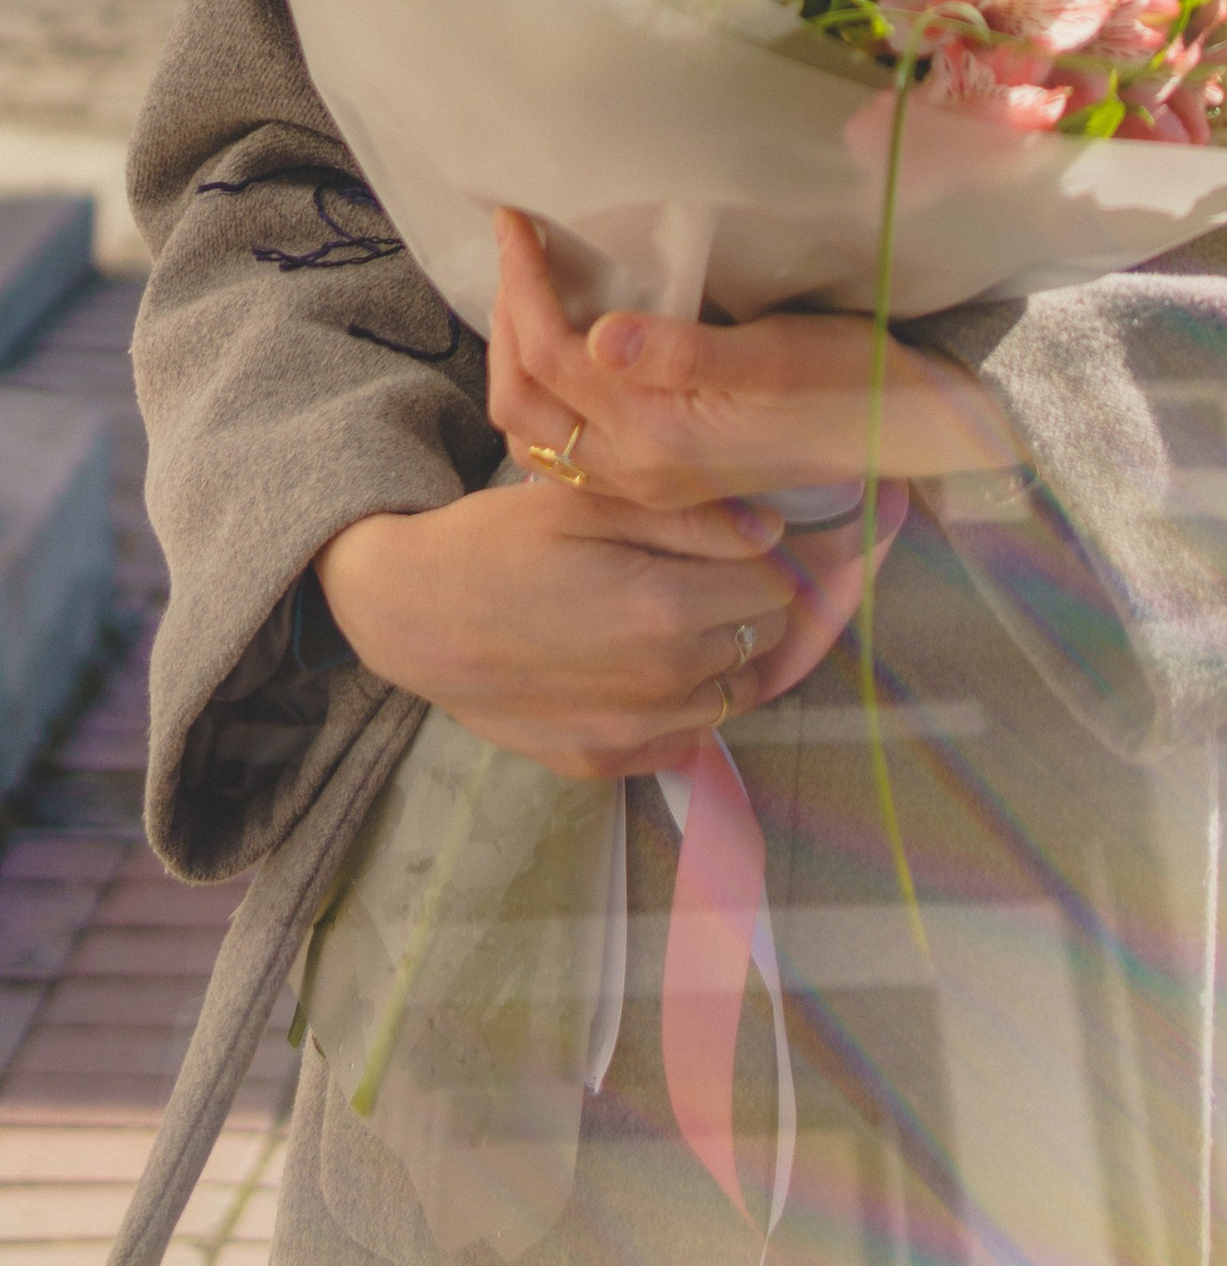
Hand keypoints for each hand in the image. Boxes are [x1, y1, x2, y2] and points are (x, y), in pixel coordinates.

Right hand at [312, 475, 879, 779]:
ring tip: (678, 612)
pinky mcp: (598, 764)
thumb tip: (774, 533)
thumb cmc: (497, 540)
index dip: (772, 557)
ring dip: (723, 655)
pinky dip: (683, 704)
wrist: (408, 614)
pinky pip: (682, 740)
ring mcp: (629, 736)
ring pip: (732, 695)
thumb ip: (689, 518)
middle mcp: (659, 686)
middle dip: (752, 604)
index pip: (777, 589)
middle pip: (763, 643)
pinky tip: (646, 662)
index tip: (753, 537)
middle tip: (713, 570)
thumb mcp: (587, 501)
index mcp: (663, 611)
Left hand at [488, 209, 1020, 516]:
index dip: (525, 282)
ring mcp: (645, 484)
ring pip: (535, 432)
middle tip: (515, 242)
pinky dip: (542, 397)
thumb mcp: (778, 353)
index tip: (516, 219)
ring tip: (526, 290)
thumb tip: (601, 335)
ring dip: (516, 359)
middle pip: (524, 399)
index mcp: (658, 435)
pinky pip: (563, 451)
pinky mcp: (660, 481)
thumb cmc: (850, 378)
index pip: (554, 354)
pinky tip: (565, 354)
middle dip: (506, 315)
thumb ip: (685, 353)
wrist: (903, 432)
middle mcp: (638, 471)